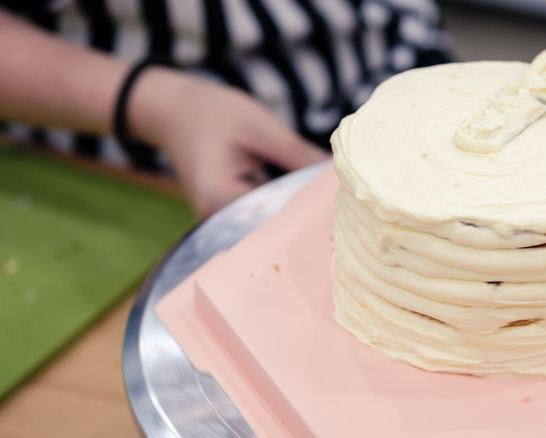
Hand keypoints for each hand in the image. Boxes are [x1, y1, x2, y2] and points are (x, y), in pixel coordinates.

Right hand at [129, 67, 329, 217]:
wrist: (170, 109)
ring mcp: (221, 219)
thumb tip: (340, 173)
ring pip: (271, 217)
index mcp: (220, 199)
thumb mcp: (260, 127)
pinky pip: (263, 210)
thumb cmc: (208, 112)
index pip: (279, 215)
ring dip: (297, 204)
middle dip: (308, 208)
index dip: (314, 209)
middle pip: (275, 222)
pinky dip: (282, 199)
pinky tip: (304, 191)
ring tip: (331, 197)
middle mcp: (218, 219)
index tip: (347, 205)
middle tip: (347, 202)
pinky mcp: (228, 211)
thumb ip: (299, 154)